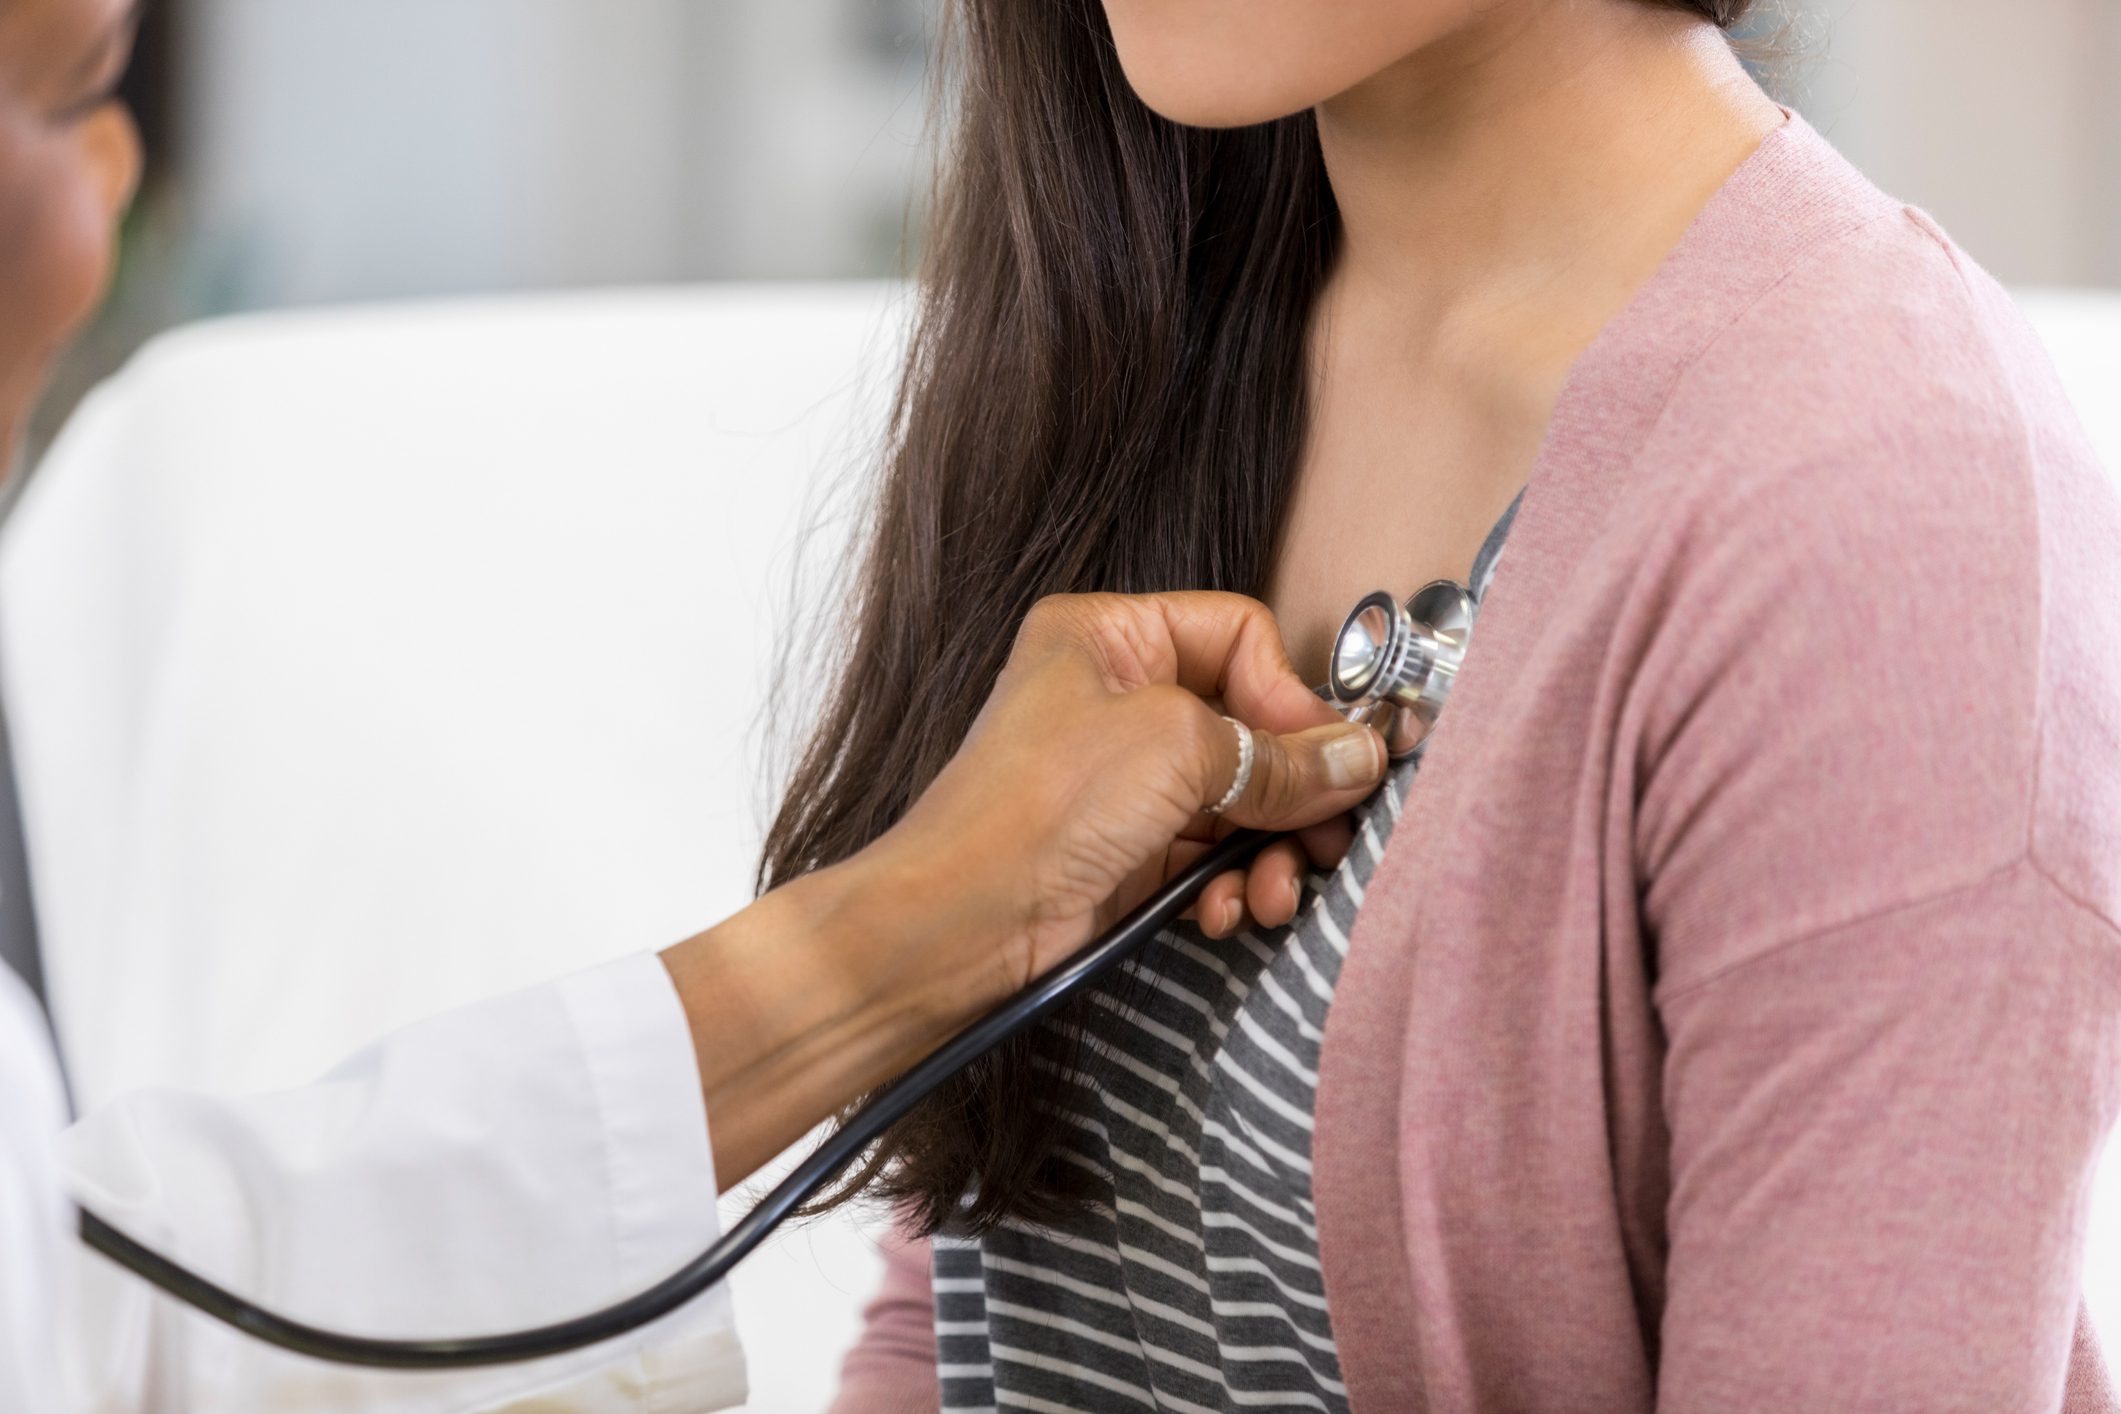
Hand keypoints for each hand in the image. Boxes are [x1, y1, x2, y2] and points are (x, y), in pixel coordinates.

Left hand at [662, 589, 1386, 1185]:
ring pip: (1235, 796)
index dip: (1288, 694)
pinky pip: (1207, 851)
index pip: (1237, 634)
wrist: (963, 923)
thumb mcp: (1178, 751)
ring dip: (1266, 848)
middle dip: (1291, 787)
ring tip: (1273, 891)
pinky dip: (1227, 880)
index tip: (1325, 754)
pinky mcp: (1124, 846)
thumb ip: (1278, 754)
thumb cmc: (1037, 809)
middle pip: (1246, 722)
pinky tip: (1227, 911)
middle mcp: (1114, 696)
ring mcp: (1119, 776)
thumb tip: (1359, 755)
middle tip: (1328, 835)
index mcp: (1109, 635)